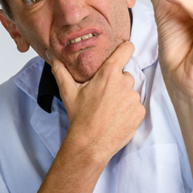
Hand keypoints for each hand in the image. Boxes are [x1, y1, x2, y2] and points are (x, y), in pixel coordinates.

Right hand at [49, 41, 145, 163]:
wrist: (90, 144)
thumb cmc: (80, 117)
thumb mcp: (68, 92)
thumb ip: (61, 71)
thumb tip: (53, 57)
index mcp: (109, 74)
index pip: (126, 49)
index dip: (125, 48)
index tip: (123, 50)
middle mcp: (125, 83)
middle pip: (125, 75)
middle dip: (117, 82)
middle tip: (104, 95)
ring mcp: (134, 98)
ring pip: (130, 91)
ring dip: (123, 97)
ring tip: (109, 109)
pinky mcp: (139, 112)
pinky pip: (136, 106)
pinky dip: (128, 110)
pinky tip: (116, 117)